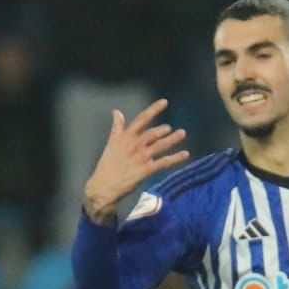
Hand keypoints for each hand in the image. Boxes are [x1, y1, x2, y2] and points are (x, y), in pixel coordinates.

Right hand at [82, 99, 188, 224]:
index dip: (154, 109)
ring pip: (160, 146)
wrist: (103, 187)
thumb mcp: (111, 144)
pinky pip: (164, 162)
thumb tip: (117, 112)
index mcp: (125, 137)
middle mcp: (134, 145)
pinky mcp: (145, 170)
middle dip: (163, 130)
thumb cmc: (107, 166)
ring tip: (182, 134)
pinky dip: (175, 158)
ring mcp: (140, 158)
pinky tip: (185, 154)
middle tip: (171, 129)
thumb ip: (117, 128)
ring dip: (173, 139)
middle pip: (153, 133)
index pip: (142, 119)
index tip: (165, 102)